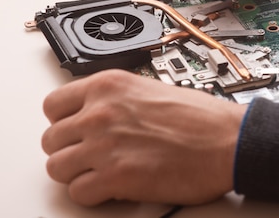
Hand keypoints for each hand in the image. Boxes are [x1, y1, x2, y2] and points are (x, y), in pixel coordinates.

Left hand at [41, 69, 247, 205]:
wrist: (227, 140)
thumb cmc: (200, 117)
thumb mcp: (148, 88)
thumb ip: (114, 100)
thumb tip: (93, 115)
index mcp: (108, 85)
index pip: (53, 105)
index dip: (62, 122)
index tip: (73, 129)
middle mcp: (101, 112)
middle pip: (51, 139)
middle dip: (68, 150)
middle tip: (88, 155)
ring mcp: (105, 144)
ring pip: (56, 167)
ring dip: (75, 173)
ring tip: (98, 173)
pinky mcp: (116, 176)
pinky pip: (78, 192)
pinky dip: (91, 194)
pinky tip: (110, 187)